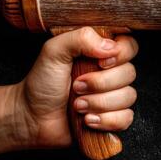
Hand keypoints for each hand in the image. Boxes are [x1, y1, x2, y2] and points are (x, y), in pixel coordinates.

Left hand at [13, 27, 138, 147]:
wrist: (30, 118)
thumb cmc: (41, 83)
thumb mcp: (53, 52)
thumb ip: (80, 38)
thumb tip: (110, 47)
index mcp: (100, 54)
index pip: (129, 46)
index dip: (121, 54)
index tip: (101, 62)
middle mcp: (110, 74)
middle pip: (130, 73)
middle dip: (101, 83)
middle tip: (76, 87)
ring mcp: (112, 97)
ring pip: (128, 97)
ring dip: (100, 103)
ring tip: (77, 106)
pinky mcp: (112, 119)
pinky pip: (126, 118)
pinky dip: (106, 121)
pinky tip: (88, 120)